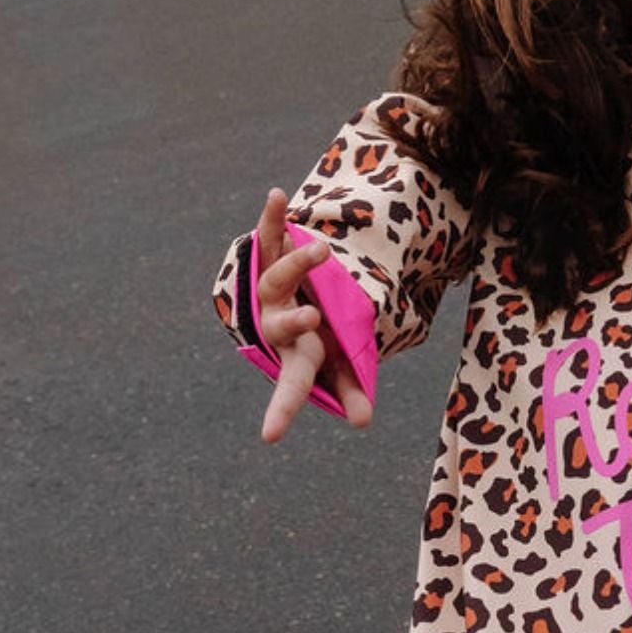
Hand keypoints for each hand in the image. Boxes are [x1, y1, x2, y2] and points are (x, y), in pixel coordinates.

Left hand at [251, 187, 372, 441]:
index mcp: (293, 352)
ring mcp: (268, 284)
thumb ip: (350, 386)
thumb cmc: (317, 332)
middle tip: (313, 316)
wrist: (286, 288)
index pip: (291, 385)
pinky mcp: (269, 251)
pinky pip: (270, 232)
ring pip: (277, 274)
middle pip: (280, 324)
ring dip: (300, 263)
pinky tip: (275, 195)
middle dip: (294, 320)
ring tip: (325, 252)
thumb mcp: (337, 359)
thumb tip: (363, 423)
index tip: (271, 437)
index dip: (283, 409)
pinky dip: (272, 216)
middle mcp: (273, 319)